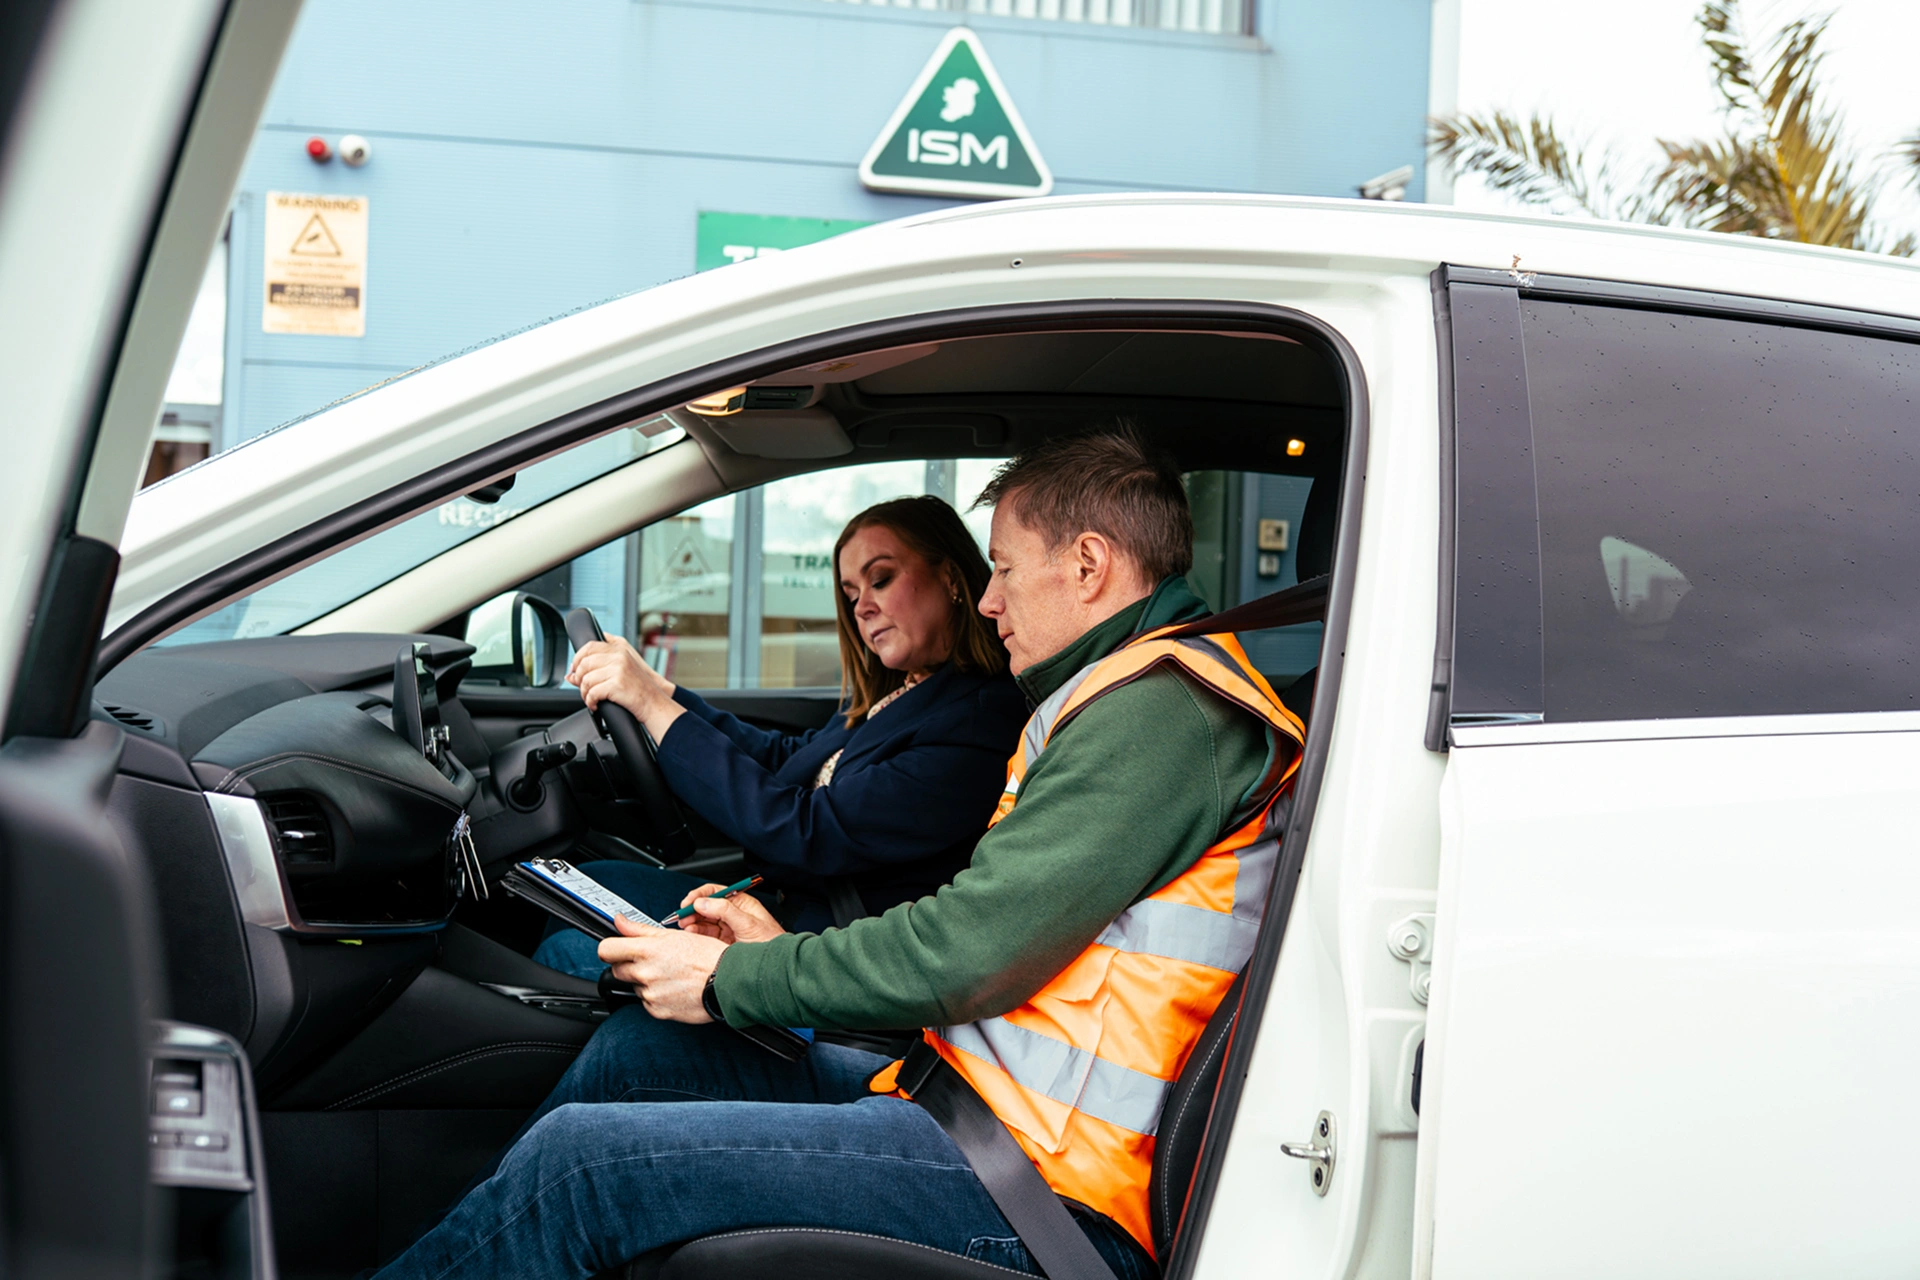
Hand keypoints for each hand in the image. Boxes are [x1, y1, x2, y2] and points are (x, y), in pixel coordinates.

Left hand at [567, 635, 683, 739]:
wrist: (655, 704)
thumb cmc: (639, 689)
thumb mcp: (621, 670)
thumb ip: (598, 667)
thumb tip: (570, 675)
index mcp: (620, 648)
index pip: (589, 646)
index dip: (577, 659)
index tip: (575, 670)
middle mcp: (619, 656)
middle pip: (584, 662)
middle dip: (578, 678)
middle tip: (582, 688)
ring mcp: (618, 669)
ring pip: (586, 679)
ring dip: (584, 693)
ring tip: (590, 699)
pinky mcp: (616, 684)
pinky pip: (592, 692)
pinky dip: (590, 702)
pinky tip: (595, 705)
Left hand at [598, 914, 725, 1023]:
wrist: (728, 983)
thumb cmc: (707, 956)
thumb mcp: (673, 935)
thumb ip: (639, 929)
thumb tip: (619, 921)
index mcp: (647, 951)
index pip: (606, 950)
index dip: (611, 948)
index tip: (617, 948)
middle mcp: (645, 973)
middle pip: (617, 969)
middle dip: (629, 964)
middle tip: (651, 961)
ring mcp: (650, 994)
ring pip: (634, 986)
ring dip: (645, 980)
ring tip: (670, 975)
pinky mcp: (657, 1011)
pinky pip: (647, 1002)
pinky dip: (656, 995)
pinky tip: (673, 988)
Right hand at [674, 883, 786, 943]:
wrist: (775, 966)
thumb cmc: (771, 943)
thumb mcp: (747, 924)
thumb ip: (725, 911)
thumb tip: (703, 902)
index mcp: (741, 903)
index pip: (716, 892)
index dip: (700, 895)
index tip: (688, 903)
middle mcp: (733, 913)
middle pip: (707, 906)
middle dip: (693, 910)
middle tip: (682, 916)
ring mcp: (728, 928)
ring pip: (704, 920)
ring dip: (692, 922)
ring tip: (685, 926)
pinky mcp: (723, 942)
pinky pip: (706, 934)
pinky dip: (696, 933)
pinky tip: (691, 934)